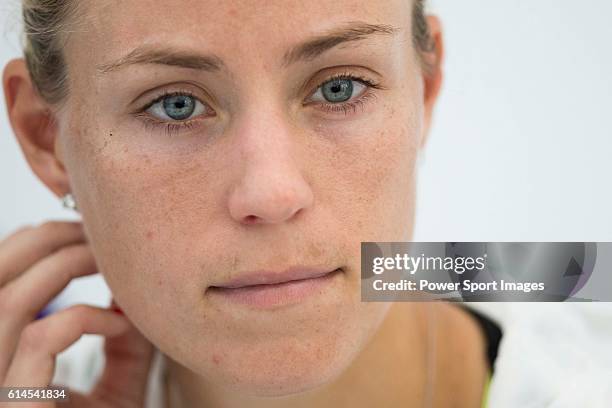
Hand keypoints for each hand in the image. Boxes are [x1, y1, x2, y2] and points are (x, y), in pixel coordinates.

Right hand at [0, 221, 154, 406]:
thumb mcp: (122, 379)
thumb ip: (123, 338)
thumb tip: (131, 288)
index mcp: (7, 357)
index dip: (33, 244)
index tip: (83, 231)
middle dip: (44, 241)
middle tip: (93, 232)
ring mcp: (0, 389)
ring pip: (9, 301)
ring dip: (64, 266)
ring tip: (108, 263)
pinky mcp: (18, 406)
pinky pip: (38, 339)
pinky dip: (84, 316)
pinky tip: (121, 323)